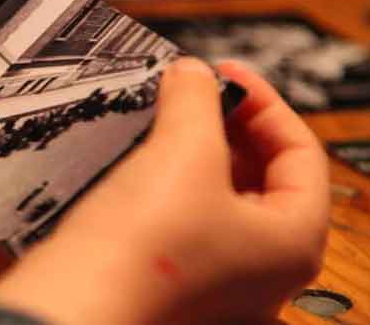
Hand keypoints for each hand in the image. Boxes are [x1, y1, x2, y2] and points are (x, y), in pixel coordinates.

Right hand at [0, 58, 328, 324]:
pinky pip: (188, 215)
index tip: (225, 73)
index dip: (263, 102)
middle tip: (194, 90)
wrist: (75, 307)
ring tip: (166, 114)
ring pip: (221, 195)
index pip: (300, 153)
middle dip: (228, 125)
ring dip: (197, 148)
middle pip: (263, 175)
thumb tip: (192, 73)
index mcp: (291, 243)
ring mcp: (217, 279)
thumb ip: (197, 99)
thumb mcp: (184, 152)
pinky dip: (173, 179)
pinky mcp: (174, 278)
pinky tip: (144, 154)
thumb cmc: (144, 250)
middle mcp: (262, 269)